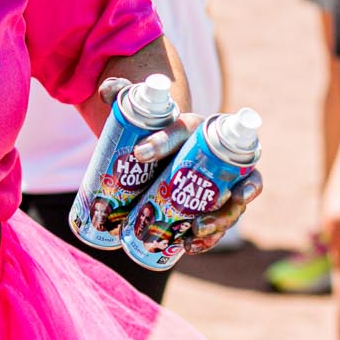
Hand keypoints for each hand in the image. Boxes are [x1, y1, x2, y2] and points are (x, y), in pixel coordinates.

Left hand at [99, 79, 264, 255]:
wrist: (164, 148)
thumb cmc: (154, 129)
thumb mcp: (140, 113)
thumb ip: (122, 92)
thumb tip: (106, 92)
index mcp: (197, 127)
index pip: (184, 129)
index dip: (162, 141)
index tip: (138, 153)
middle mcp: (217, 155)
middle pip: (229, 176)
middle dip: (220, 201)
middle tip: (195, 218)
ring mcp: (223, 182)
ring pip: (233, 204)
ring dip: (219, 222)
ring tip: (195, 234)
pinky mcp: (217, 204)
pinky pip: (222, 221)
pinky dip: (210, 236)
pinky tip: (192, 246)